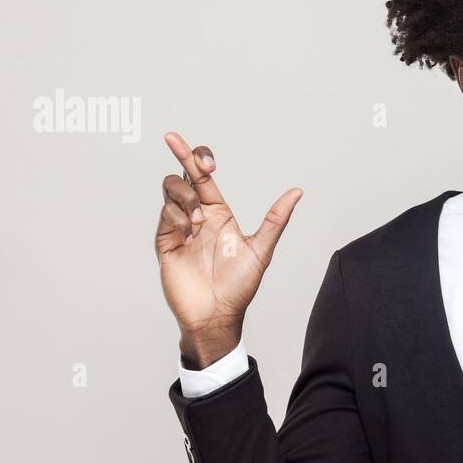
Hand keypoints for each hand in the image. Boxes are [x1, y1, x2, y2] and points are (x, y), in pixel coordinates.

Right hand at [155, 132, 302, 367]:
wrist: (216, 315)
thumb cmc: (239, 286)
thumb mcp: (261, 249)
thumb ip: (276, 219)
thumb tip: (297, 192)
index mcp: (218, 213)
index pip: (203, 176)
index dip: (197, 157)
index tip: (202, 156)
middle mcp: (197, 216)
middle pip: (183, 175)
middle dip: (181, 156)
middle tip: (182, 147)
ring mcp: (178, 228)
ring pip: (171, 191)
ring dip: (185, 197)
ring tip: (198, 221)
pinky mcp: (165, 243)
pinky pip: (165, 217)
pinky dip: (178, 219)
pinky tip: (189, 236)